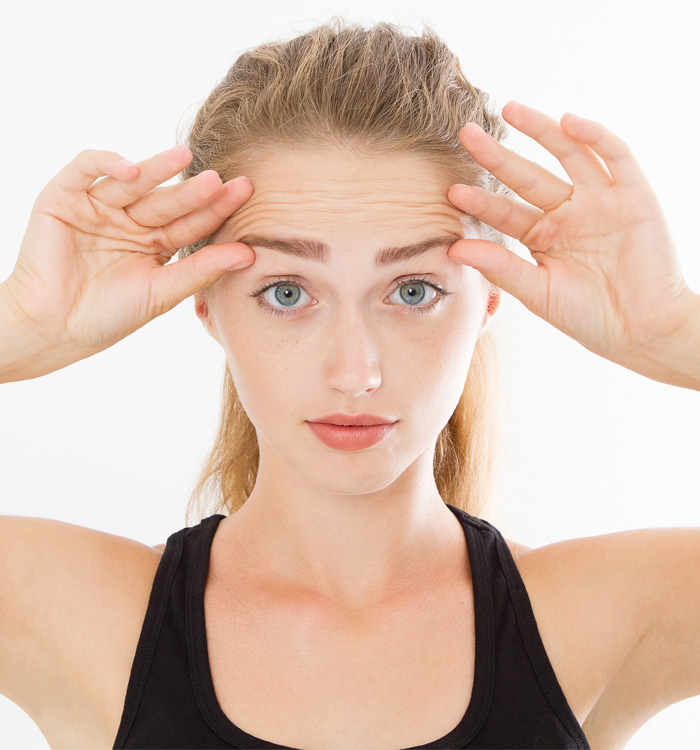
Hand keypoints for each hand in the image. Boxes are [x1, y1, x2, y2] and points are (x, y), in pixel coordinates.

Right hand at [2, 146, 254, 371]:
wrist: (53, 328)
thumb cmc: (109, 316)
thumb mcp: (162, 291)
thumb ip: (202, 270)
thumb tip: (250, 253)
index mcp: (155, 243)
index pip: (191, 222)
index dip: (216, 209)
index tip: (244, 194)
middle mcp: (130, 221)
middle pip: (167, 201)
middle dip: (193, 191)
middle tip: (221, 180)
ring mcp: (98, 207)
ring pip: (133, 182)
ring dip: (156, 169)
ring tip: (184, 158)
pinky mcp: (64, 197)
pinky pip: (85, 169)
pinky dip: (107, 163)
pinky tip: (132, 170)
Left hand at [446, 101, 697, 376]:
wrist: (643, 330)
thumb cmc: (588, 317)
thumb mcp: (537, 292)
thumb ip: (500, 267)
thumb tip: (453, 247)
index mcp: (542, 238)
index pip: (505, 212)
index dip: (480, 202)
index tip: (452, 192)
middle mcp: (567, 214)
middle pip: (527, 177)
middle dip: (498, 156)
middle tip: (466, 134)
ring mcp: (599, 201)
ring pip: (567, 155)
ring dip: (541, 130)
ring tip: (510, 109)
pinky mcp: (633, 194)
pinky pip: (614, 156)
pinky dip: (594, 136)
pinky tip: (568, 121)